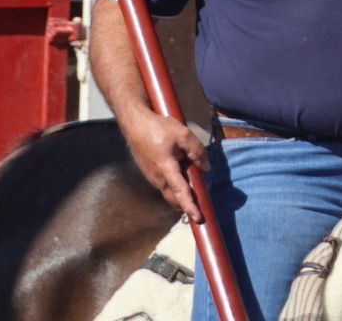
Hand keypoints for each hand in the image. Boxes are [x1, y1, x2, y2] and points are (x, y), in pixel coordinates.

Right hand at [118, 105, 210, 221]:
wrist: (135, 123)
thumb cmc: (158, 127)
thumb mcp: (183, 134)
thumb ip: (197, 151)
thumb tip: (206, 167)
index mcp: (165, 169)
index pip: (180, 192)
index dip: (190, 206)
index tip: (198, 218)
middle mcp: (157, 177)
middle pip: (174, 198)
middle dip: (187, 204)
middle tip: (201, 203)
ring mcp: (151, 176)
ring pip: (169, 191)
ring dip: (181, 192)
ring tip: (194, 185)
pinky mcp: (149, 172)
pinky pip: (165, 183)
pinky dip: (175, 184)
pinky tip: (183, 172)